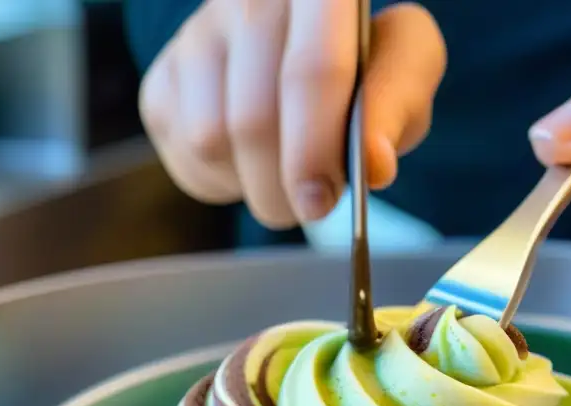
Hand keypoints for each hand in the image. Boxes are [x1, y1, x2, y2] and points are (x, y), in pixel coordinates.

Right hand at [139, 0, 444, 226]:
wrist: (310, 45)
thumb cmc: (367, 61)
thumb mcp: (407, 68)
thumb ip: (398, 107)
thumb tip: (374, 166)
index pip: (311, 71)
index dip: (314, 148)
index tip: (320, 202)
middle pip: (252, 118)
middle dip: (284, 184)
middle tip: (312, 205)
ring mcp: (195, 35)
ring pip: (210, 141)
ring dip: (255, 185)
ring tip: (288, 176)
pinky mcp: (164, 77)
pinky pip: (185, 154)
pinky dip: (224, 181)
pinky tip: (255, 163)